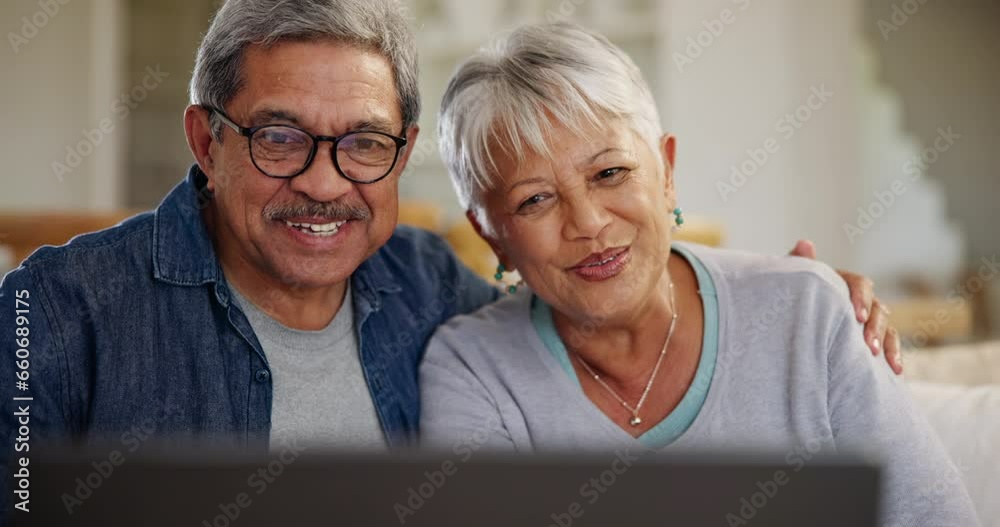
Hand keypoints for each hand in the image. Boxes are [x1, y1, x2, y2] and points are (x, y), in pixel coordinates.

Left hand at [789, 240, 902, 374]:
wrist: (795, 318)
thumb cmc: (796, 295)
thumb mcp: (797, 281)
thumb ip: (800, 263)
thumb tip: (805, 243)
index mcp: (844, 282)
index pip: (860, 285)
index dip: (861, 299)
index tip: (857, 316)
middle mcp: (862, 299)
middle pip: (878, 308)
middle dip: (875, 326)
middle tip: (869, 344)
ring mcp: (870, 318)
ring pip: (887, 327)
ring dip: (886, 342)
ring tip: (879, 357)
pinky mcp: (874, 337)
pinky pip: (890, 344)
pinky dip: (895, 355)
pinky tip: (896, 370)